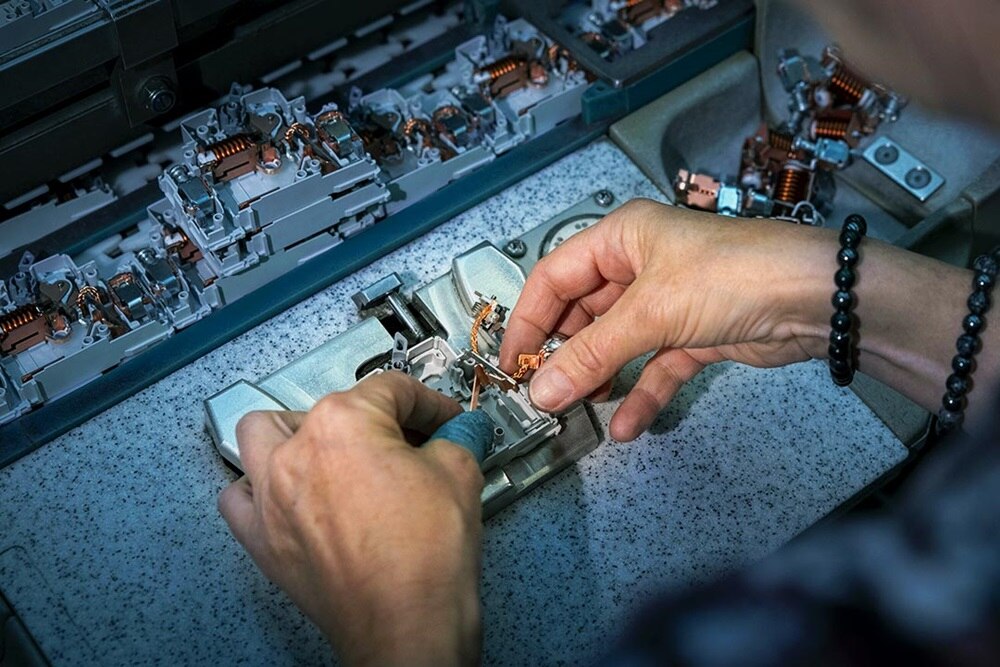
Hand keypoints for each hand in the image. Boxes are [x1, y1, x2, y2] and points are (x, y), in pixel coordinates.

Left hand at [218, 372, 484, 666]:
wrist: (407, 625)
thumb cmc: (424, 558)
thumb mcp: (460, 474)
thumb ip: (456, 440)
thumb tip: (457, 434)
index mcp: (343, 422)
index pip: (392, 390)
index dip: (429, 403)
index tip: (443, 420)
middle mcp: (296, 451)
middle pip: (329, 407)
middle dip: (371, 418)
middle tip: (406, 442)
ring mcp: (271, 496)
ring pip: (261, 436)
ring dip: (296, 434)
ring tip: (332, 452)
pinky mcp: (262, 538)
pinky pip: (240, 497)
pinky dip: (260, 489)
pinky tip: (291, 496)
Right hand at [501, 198, 837, 440]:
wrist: (816, 298)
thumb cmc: (730, 276)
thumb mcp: (651, 311)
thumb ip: (592, 354)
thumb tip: (542, 392)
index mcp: (622, 237)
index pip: (555, 277)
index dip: (529, 320)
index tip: (512, 363)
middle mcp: (640, 264)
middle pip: (584, 313)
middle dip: (566, 354)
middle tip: (544, 392)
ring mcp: (668, 301)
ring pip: (617, 343)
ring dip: (599, 376)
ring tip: (579, 409)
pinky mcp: (694, 335)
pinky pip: (654, 367)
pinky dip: (640, 393)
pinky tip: (626, 425)